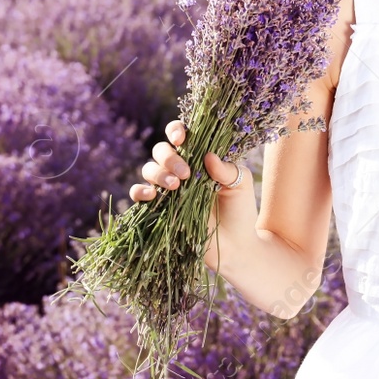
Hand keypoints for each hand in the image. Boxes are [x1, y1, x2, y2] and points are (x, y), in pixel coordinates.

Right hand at [130, 119, 257, 272]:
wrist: (235, 247)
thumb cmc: (240, 211)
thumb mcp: (240, 184)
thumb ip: (227, 168)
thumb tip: (208, 155)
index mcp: (199, 157)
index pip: (181, 135)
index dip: (176, 131)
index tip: (181, 139)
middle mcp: (180, 170)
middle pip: (161, 150)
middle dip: (169, 157)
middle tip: (185, 173)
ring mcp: (168, 189)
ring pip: (149, 169)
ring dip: (158, 173)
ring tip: (175, 187)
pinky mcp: (159, 208)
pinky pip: (139, 194)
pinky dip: (140, 191)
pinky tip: (152, 195)